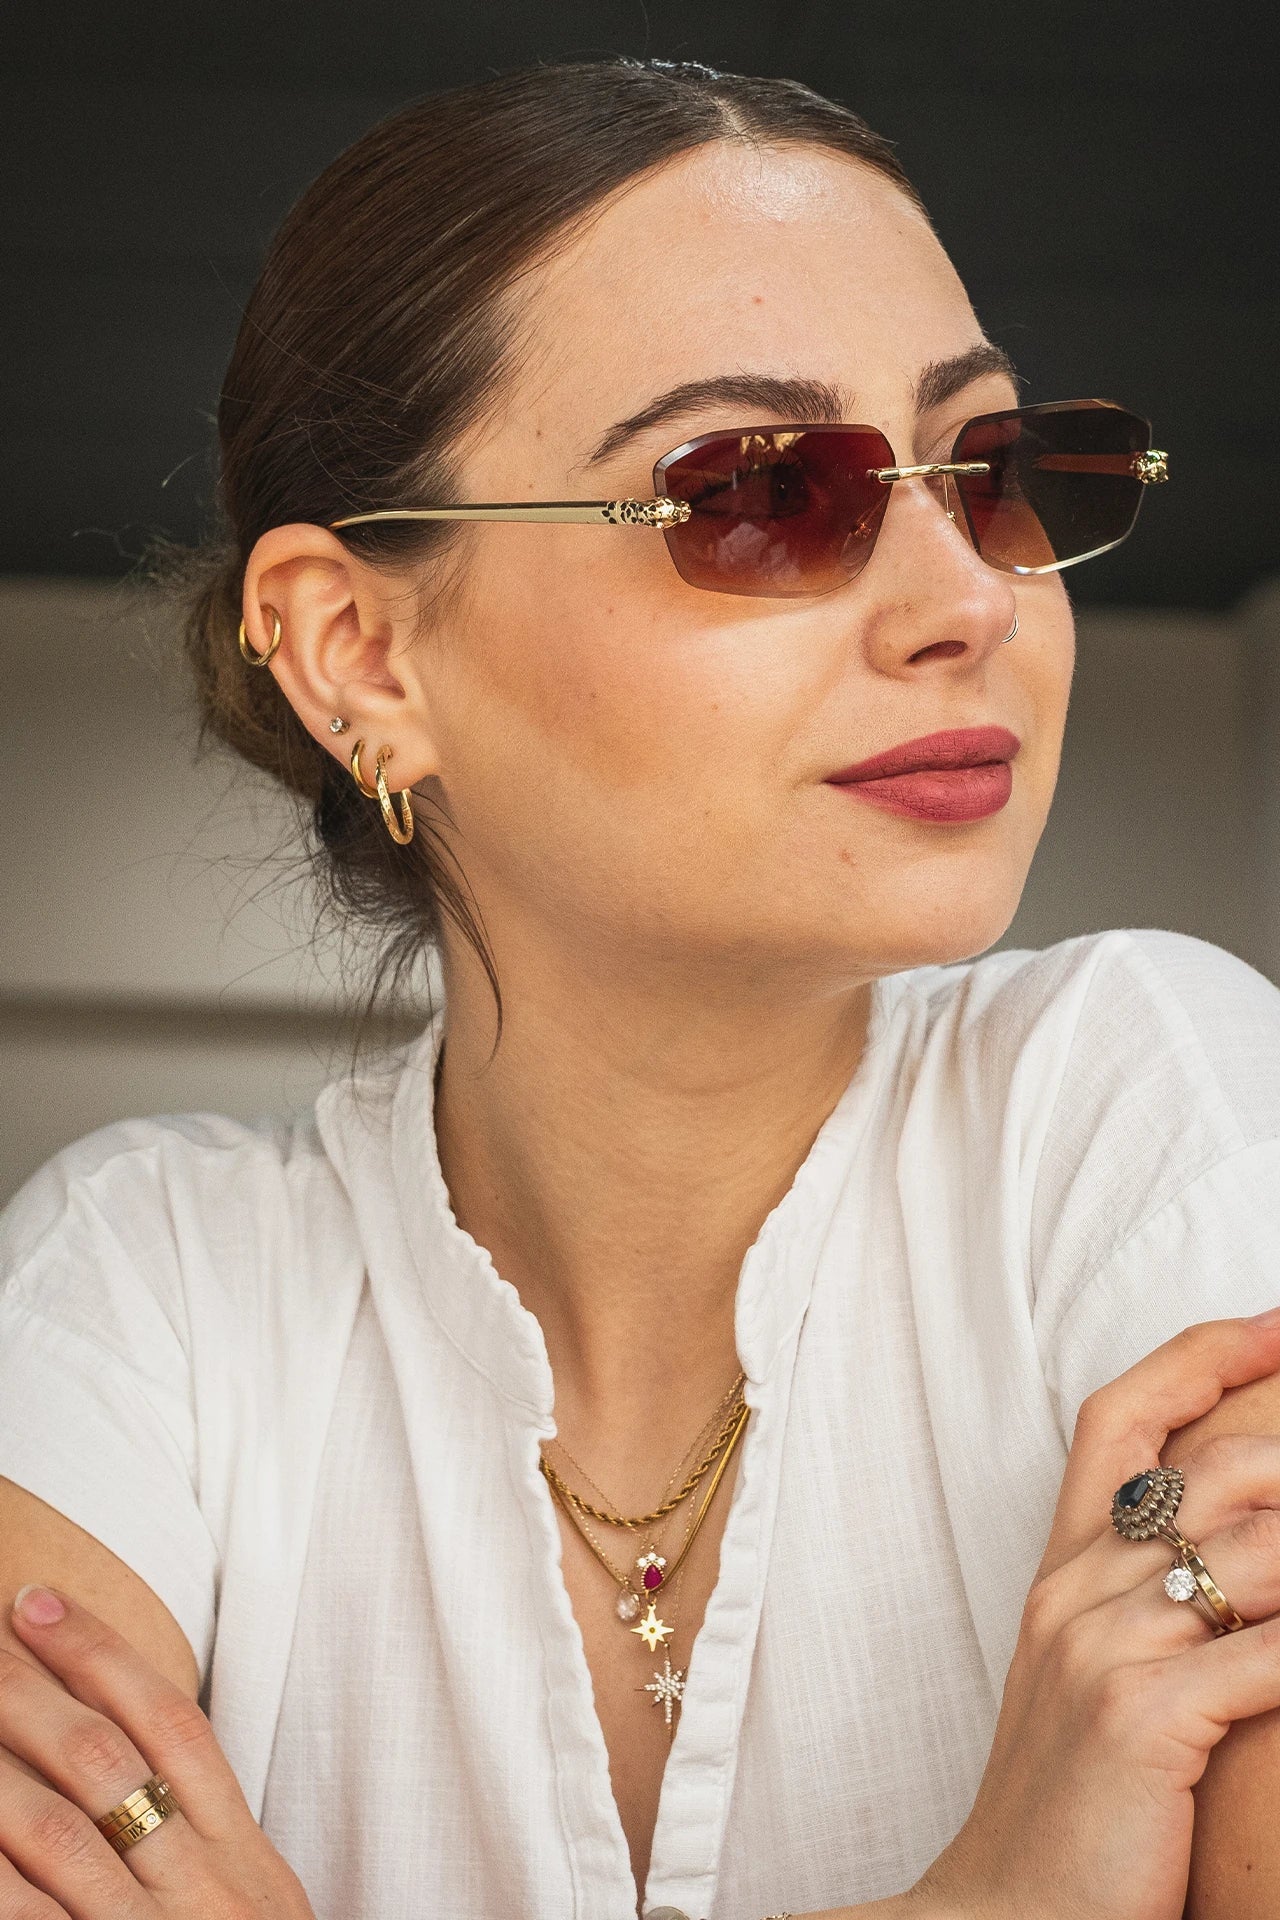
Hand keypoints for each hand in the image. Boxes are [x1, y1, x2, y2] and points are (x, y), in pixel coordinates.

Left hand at [0, 1584, 313, 1917]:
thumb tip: (132, 1774)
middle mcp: (205, 1886)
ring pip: (59, 1834)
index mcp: (245, 1857)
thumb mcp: (255, 1907)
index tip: (40, 1602)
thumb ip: (209, 1848)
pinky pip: (32, 1916)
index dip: (100, 1652)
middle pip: (105, 1761)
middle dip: (29, 1692)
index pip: (173, 1724)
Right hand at [906, 1314, 1279, 1919]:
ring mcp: (1105, 1645)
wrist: (1006, 1914)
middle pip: (1209, 1467)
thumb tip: (1251, 1551)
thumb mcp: (1094, 1674)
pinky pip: (1269, 1655)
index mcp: (1062, 1568)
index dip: (1200, 1355)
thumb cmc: (1074, 1803)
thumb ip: (1153, 1598)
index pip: (1119, 1417)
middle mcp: (1077, 1586)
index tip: (1272, 1322)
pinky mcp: (1143, 1715)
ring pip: (1254, 1549)